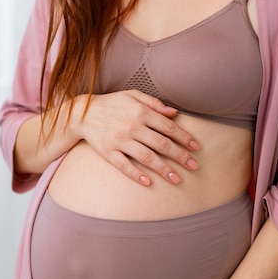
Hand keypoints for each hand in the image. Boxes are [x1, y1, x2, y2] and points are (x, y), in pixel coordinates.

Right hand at [78, 90, 199, 185]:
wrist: (82, 113)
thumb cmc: (111, 103)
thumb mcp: (132, 96)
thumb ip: (153, 103)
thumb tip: (174, 112)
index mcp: (140, 112)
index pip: (168, 126)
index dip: (184, 137)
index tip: (196, 148)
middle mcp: (132, 126)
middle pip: (161, 144)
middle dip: (180, 156)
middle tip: (194, 166)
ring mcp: (119, 140)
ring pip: (146, 157)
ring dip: (163, 169)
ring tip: (177, 179)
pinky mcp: (107, 152)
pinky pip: (124, 165)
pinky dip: (136, 174)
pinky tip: (148, 182)